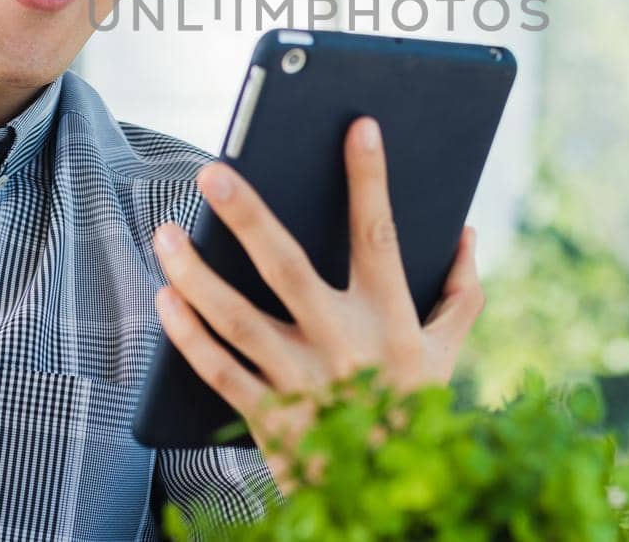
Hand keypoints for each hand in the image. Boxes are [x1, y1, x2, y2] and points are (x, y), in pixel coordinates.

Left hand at [152, 117, 484, 488]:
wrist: (385, 504)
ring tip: (166, 232)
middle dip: (249, 217)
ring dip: (196, 274)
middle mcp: (342, 345)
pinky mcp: (267, 418)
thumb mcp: (446, 356)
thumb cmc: (412, 416)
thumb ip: (460, 294)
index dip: (372, 178)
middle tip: (213, 172)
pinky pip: (218, 371)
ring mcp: (299, 382)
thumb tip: (463, 229)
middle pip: (287, 269)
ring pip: (237, 319)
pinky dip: (187, 335)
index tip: (359, 124)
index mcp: (389, 319)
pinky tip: (165, 297)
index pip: (380, 234)